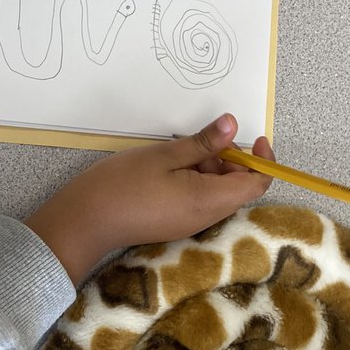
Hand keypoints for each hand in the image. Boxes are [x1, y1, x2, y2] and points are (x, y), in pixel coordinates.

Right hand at [24, 114, 273, 283]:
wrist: (86, 221)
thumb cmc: (123, 184)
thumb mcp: (165, 155)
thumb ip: (204, 143)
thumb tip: (233, 126)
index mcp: (209, 201)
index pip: (257, 185)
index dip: (263, 161)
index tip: (254, 138)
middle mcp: (205, 218)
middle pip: (238, 189)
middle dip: (231, 161)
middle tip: (203, 140)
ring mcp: (190, 223)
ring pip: (217, 193)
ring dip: (210, 169)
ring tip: (180, 151)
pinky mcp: (175, 223)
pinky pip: (199, 200)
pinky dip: (195, 179)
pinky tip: (170, 166)